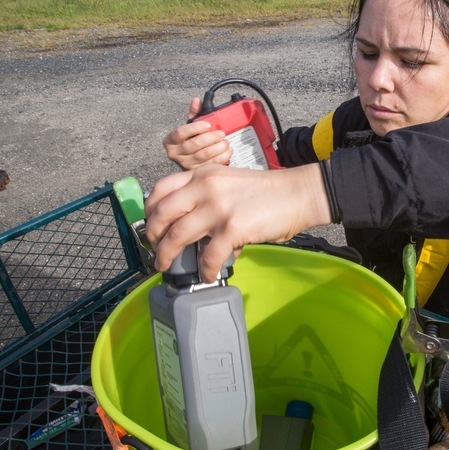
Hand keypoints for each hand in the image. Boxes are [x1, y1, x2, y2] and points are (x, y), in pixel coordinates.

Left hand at [144, 163, 331, 281]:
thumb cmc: (268, 191)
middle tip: (156, 250)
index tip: (151, 225)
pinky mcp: (232, 228)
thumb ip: (206, 196)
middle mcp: (205, 187)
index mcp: (203, 174)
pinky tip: (208, 275)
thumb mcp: (229, 181)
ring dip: (168, 256)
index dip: (150, 211)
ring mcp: (217, 208)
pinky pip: (208, 256)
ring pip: (177, 236)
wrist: (298, 194)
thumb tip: (192, 226)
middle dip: (152, 236)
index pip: (161, 189)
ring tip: (167, 266)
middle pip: (161, 214)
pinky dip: (205, 270)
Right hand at [163, 97, 231, 169]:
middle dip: (210, 138)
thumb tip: (197, 100)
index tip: (207, 124)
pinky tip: (228, 150)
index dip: (194, 128)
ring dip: (217, 147)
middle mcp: (175, 154)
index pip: (180, 133)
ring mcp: (185, 164)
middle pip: (193, 145)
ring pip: (202, 155)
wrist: (192, 158)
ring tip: (226, 141)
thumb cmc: (191, 140)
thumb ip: (194, 113)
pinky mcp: (196, 171)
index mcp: (171, 141)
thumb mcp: (190, 126)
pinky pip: (210, 164)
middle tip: (221, 133)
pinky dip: (221, 157)